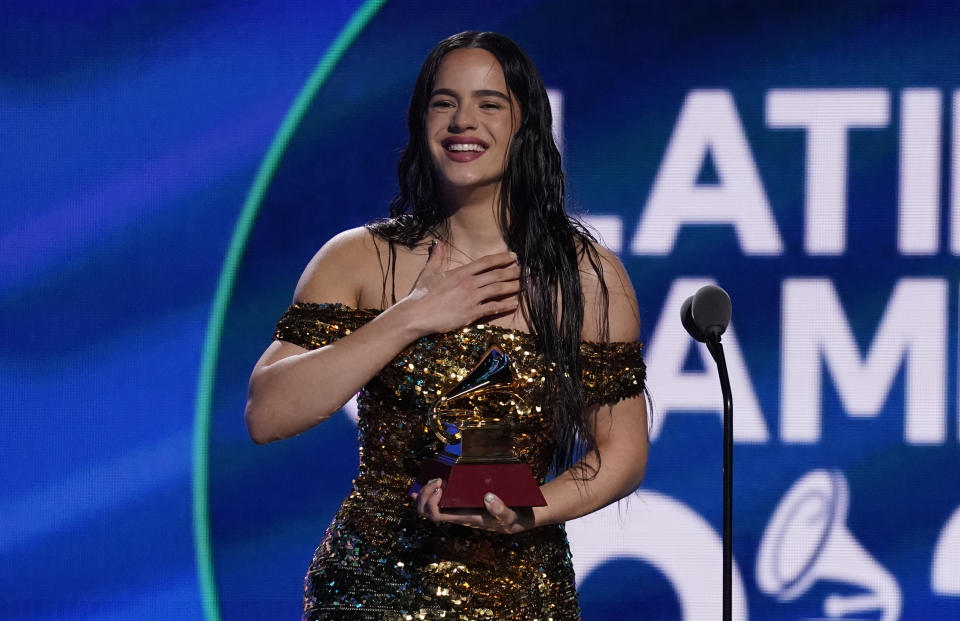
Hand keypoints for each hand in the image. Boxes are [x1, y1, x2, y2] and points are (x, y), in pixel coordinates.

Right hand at [401, 242, 520, 335]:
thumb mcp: (428, 273)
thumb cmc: (421, 295)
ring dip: (511, 287)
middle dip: (511, 272)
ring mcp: (471, 298)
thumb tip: (438, 244)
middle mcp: (468, 283)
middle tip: (522, 271)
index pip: (486, 262)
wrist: (417, 314)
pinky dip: (504, 306)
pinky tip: (513, 304)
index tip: (513, 256)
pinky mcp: (471, 313)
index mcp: (460, 272)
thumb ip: (436, 258)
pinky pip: (492, 308)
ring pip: (497, 289)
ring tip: (521, 286)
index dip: (501, 258)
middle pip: (496, 275)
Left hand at [410, 478, 535, 533]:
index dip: (431, 502)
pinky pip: (437, 501)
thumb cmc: (512, 518)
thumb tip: (488, 498)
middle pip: (427, 511)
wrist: (519, 519)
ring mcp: (456, 510)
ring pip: (428, 507)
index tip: (441, 486)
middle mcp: (456, 515)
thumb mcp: (510, 516)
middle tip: (438, 480)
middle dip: (425, 496)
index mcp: (463, 518)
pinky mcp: (461, 503)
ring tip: (436, 480)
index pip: (436, 515)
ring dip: (425, 493)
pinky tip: (425, 486)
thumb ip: (500, 509)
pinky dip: (428, 493)